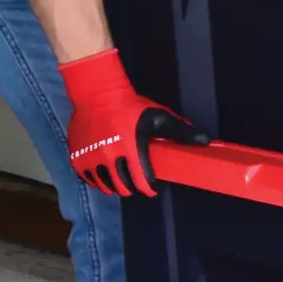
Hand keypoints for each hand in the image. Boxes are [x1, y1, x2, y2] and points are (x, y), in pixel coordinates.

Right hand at [60, 49, 206, 196]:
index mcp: (131, 149)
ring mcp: (90, 159)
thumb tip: (206, 141)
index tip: (153, 187)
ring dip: (116, 186)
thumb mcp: (158, 116)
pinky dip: (97, 180)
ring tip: (122, 180)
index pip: (142, 181)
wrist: (96, 94)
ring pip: (105, 186)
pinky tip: (104, 175)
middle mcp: (109, 158)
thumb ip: (181, 132)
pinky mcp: (77, 158)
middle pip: (123, 187)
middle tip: (137, 182)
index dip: (149, 188)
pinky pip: (88, 179)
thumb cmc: (131, 106)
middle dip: (133, 188)